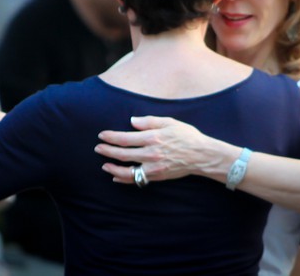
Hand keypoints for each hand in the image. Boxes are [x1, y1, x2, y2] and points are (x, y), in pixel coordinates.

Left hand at [95, 116, 224, 183]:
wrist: (202, 155)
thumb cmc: (187, 136)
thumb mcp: (169, 122)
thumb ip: (149, 121)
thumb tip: (132, 121)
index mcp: (153, 138)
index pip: (125, 138)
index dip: (111, 137)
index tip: (102, 135)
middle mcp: (151, 153)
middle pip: (123, 154)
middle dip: (108, 151)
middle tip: (98, 148)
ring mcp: (154, 167)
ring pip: (128, 170)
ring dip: (113, 167)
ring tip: (104, 165)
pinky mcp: (157, 176)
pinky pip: (137, 179)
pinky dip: (125, 179)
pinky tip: (116, 176)